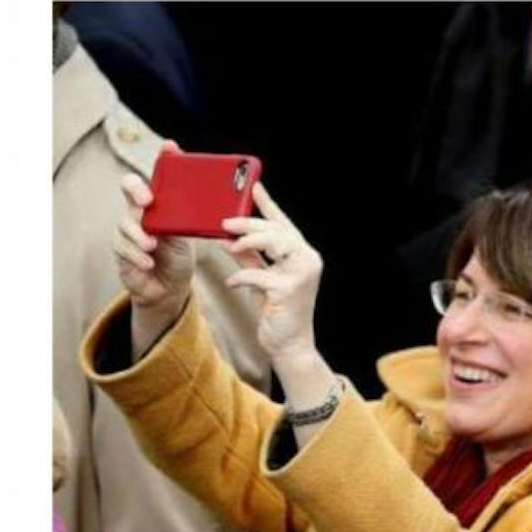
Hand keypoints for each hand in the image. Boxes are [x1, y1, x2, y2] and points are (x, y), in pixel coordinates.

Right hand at [115, 161, 194, 349]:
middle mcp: (139, 210)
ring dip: (139, 234)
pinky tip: (148, 262)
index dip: (163, 159)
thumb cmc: (178, 258)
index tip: (171, 147)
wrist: (168, 289)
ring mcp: (127, 229)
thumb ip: (192, 220)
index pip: (156, 174)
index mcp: (158, 203)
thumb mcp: (188, 237)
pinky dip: (137, 255)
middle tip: (148, 200)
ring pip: (126, 222)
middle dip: (137, 190)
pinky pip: (123, 246)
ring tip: (152, 245)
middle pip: (129, 186)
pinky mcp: (120, 249)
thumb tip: (218, 207)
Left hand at [222, 183, 324, 369]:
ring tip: (228, 244)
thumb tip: (229, 237)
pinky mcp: (288, 290)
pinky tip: (232, 282)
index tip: (254, 186)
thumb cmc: (277, 312)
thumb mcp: (261, 278)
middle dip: (249, 223)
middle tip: (225, 222)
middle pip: (277, 230)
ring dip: (248, 241)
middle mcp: (307, 260)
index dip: (268, 204)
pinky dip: (242, 276)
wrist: (289, 345)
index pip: (284, 223)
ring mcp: (301, 275)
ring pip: (274, 243)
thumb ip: (250, 257)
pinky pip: (259, 274)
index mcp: (302, 255)